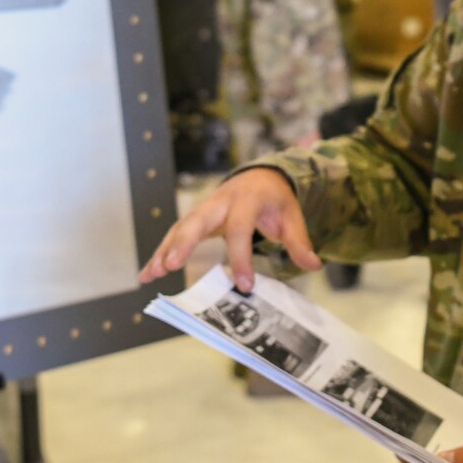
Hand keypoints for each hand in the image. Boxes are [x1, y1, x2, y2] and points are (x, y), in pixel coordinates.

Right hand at [136, 168, 319, 291]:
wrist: (260, 176)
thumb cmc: (275, 200)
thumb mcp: (292, 217)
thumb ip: (299, 242)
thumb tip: (314, 265)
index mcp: (247, 199)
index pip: (239, 229)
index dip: (241, 257)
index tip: (244, 285)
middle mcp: (220, 201)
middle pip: (198, 220)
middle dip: (184, 242)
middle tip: (172, 266)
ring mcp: (204, 209)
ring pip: (180, 227)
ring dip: (163, 250)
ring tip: (150, 274)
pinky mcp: (194, 218)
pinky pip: (174, 235)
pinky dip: (160, 252)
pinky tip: (148, 273)